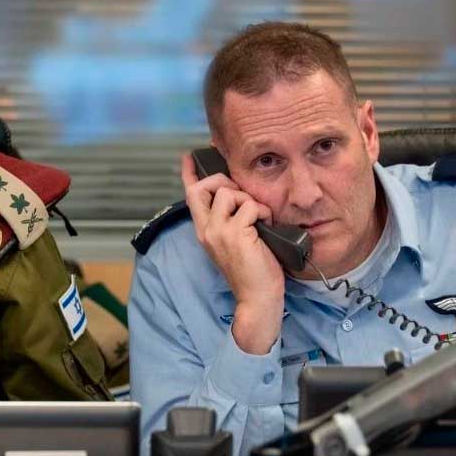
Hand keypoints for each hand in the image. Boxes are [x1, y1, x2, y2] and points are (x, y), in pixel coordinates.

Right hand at [181, 153, 284, 353]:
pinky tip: (266, 227)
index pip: (191, 196)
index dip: (190, 174)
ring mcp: (219, 231)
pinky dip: (262, 212)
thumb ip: (230, 221)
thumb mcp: (234, 242)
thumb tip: (238, 198)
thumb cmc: (252, 271)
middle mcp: (206, 229)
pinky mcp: (236, 234)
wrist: (257, 297)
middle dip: (226, 182)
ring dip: (249, 200)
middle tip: (244, 196)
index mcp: (204, 231)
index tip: (189, 157)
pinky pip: (250, 206)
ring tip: (258, 219)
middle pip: (206, 187)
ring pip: (229, 193)